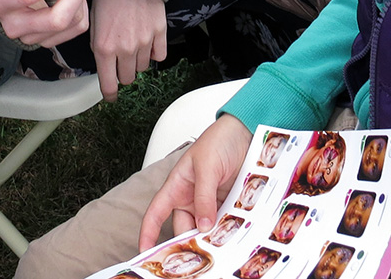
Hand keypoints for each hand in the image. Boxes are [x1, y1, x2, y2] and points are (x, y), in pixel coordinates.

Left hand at [90, 0, 167, 100]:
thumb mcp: (93, 24)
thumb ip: (99, 47)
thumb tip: (106, 64)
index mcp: (104, 48)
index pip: (108, 84)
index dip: (110, 94)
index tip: (111, 96)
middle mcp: (124, 49)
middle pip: (127, 78)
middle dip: (123, 73)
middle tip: (120, 61)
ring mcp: (145, 42)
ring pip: (143, 67)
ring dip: (137, 61)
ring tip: (133, 44)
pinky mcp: (160, 33)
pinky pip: (160, 55)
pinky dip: (155, 52)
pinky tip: (148, 41)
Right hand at [139, 114, 252, 248]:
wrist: (246, 132)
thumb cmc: (219, 139)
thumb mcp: (207, 166)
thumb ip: (204, 196)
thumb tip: (203, 225)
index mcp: (177, 185)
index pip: (156, 212)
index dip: (148, 231)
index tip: (144, 251)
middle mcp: (191, 197)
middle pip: (183, 228)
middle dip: (187, 244)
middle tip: (194, 258)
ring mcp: (210, 203)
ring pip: (204, 230)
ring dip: (210, 239)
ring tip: (217, 248)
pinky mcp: (227, 204)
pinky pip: (223, 223)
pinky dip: (226, 232)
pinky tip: (231, 237)